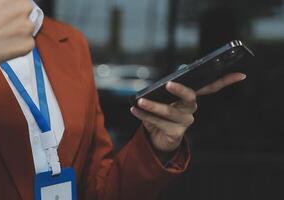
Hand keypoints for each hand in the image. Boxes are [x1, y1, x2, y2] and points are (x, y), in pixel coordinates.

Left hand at [130, 73, 245, 157]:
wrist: (157, 139)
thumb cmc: (162, 114)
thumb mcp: (165, 98)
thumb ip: (171, 87)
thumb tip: (178, 71)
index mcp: (191, 99)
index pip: (211, 87)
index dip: (225, 81)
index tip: (241, 74)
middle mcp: (191, 110)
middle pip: (191, 98)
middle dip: (181, 90)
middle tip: (168, 84)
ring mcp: (184, 123)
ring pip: (169, 112)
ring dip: (153, 106)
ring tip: (140, 100)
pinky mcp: (175, 133)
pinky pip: (158, 122)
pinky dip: (144, 115)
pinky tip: (134, 109)